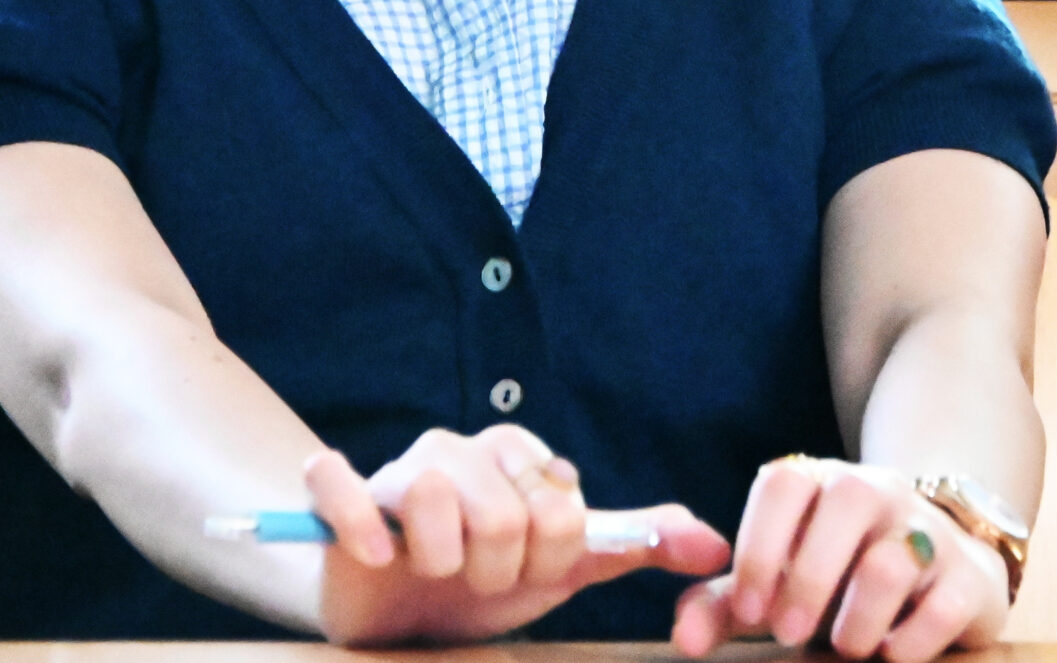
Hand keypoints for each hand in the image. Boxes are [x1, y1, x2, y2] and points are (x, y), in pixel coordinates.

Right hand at [307, 427, 728, 644]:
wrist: (397, 608)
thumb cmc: (486, 575)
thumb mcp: (568, 564)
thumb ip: (638, 544)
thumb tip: (716, 547)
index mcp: (518, 453)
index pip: (561, 508)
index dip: (551, 561)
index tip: (531, 573)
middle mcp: (459, 448)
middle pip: (504, 512)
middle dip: (499, 571)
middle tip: (482, 580)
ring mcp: (396, 468)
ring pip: (434, 498)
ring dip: (444, 564)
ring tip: (438, 574)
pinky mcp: (340, 497)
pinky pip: (341, 486)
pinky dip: (361, 525)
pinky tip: (378, 557)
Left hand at [671, 457, 1009, 662]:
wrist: (943, 573)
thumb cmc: (840, 580)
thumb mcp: (782, 585)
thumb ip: (727, 605)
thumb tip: (685, 641)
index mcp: (822, 485)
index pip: (784, 483)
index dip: (760, 546)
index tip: (749, 611)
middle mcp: (879, 493)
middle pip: (845, 501)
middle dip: (808, 579)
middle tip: (787, 634)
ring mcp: (929, 531)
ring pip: (893, 559)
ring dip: (858, 617)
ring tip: (846, 646)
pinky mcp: (971, 579)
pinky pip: (942, 606)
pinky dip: (909, 642)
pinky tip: (891, 653)